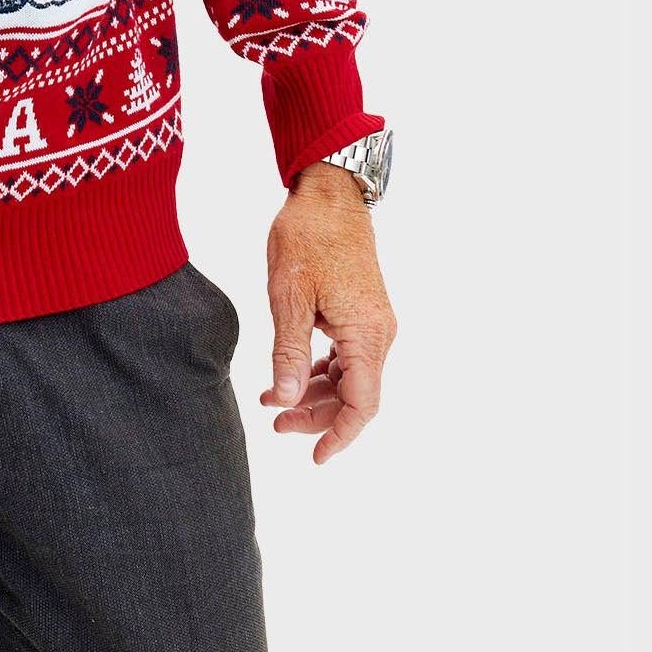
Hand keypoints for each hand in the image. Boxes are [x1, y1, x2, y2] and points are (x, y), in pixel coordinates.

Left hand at [260, 161, 398, 463]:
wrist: (328, 192)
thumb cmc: (307, 236)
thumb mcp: (288, 296)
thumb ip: (289, 352)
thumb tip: (285, 401)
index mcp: (366, 333)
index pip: (362, 404)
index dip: (339, 435)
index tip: (315, 458)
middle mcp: (379, 333)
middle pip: (355, 396)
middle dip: (316, 417)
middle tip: (273, 424)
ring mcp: (373, 322)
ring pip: (350, 378)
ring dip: (315, 395)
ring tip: (272, 403)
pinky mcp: (363, 312)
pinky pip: (347, 356)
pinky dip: (321, 371)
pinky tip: (290, 376)